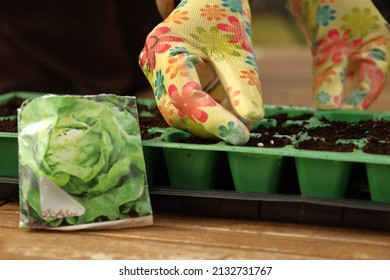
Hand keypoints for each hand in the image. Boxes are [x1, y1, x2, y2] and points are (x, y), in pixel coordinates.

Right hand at [139, 0, 263, 144]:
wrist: (206, 1)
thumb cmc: (221, 15)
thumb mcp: (236, 47)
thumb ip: (242, 84)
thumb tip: (252, 120)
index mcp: (164, 49)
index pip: (185, 95)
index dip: (213, 119)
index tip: (241, 135)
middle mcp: (154, 67)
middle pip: (176, 111)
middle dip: (211, 125)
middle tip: (242, 132)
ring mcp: (157, 77)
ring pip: (180, 113)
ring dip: (212, 121)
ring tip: (238, 113)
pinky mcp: (167, 84)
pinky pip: (186, 108)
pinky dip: (210, 112)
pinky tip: (227, 105)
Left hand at [289, 0, 389, 109]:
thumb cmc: (330, 12)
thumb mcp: (331, 50)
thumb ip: (330, 79)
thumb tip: (329, 108)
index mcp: (379, 47)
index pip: (374, 80)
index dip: (362, 98)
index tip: (349, 114)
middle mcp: (367, 49)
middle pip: (361, 79)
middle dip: (347, 96)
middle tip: (333, 113)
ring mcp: (350, 48)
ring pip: (345, 75)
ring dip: (336, 88)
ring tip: (326, 104)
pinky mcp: (334, 48)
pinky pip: (334, 68)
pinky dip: (327, 78)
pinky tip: (320, 88)